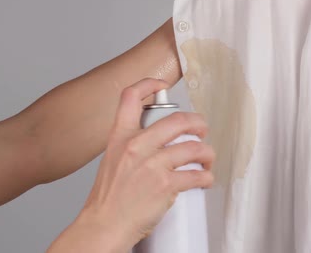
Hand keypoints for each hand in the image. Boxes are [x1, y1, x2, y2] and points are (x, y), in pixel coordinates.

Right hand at [47, 78, 214, 252]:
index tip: (162, 85)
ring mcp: (152, 165)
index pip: (131, 97)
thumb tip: (156, 140)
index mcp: (120, 137)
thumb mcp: (112, 160)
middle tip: (202, 130)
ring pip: (193, 148)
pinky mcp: (166, 185)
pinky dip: (206, 177)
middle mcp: (136, 146)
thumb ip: (130, 146)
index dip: (149, 84)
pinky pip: (197, 175)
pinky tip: (205, 179)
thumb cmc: (107, 199)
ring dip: (207, 153)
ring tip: (207, 160)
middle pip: (177, 120)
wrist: (103, 225)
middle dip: (198, 123)